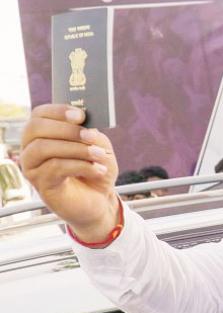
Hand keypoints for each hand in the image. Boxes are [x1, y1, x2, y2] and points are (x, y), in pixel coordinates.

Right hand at [20, 104, 119, 240]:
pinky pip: (55, 168)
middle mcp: (32, 148)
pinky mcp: (41, 185)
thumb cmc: (96, 170)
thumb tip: (86, 124)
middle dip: (67, 129)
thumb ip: (92, 133)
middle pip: (36, 128)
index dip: (58, 111)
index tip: (81, 115)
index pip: (40, 114)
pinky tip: (98, 170)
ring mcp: (33, 167)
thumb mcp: (99, 146)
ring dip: (76, 149)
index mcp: (45, 134)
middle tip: (91, 136)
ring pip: (44, 148)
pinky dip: (81, 166)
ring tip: (99, 156)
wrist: (100, 201)